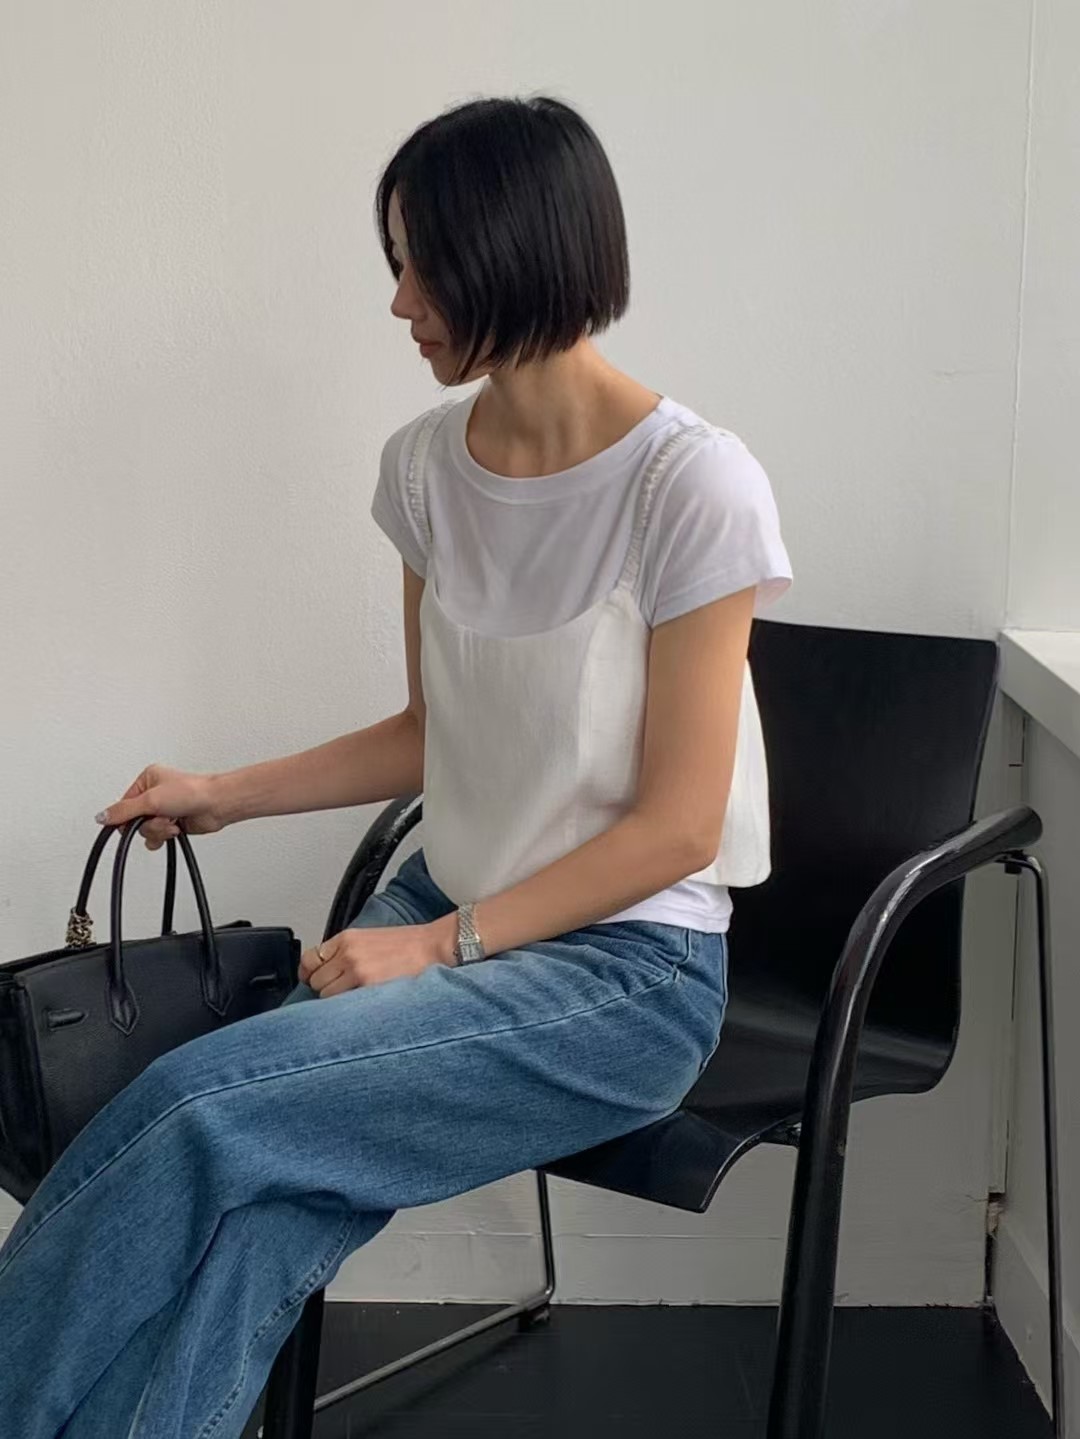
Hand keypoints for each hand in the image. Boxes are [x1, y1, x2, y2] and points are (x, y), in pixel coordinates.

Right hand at [95, 764, 227, 850]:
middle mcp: (154, 794)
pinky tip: (175, 829)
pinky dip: (164, 836)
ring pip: (145, 830)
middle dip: (147, 824)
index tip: (133, 821)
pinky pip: (157, 837)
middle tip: (159, 818)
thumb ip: (124, 811)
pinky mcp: (173, 823)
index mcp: (147, 780)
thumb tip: (102, 816)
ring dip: (158, 830)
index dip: (126, 817)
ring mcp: (164, 810)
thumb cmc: (192, 792)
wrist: (216, 804)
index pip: (123, 805)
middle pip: (134, 820)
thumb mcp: (151, 800)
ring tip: (171, 822)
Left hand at [299, 917, 456, 996]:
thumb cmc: (408, 945)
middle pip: (315, 980)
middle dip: (325, 988)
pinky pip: (343, 1003)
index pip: (309, 959)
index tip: (313, 980)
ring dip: (337, 1000)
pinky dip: (348, 1007)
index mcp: (347, 938)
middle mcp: (348, 952)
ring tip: (356, 998)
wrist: (433, 946)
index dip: (309, 973)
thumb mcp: (370, 938)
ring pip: (326, 995)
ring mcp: (356, 969)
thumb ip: (346, 952)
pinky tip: (361, 1005)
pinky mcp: (367, 985)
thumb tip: (327, 972)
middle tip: (343, 991)